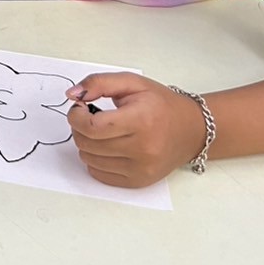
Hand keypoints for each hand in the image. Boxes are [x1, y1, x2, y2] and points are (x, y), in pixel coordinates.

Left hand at [66, 73, 207, 187]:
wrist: (192, 130)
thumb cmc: (161, 104)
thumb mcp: (132, 83)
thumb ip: (98, 83)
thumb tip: (71, 95)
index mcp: (141, 121)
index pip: (92, 127)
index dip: (76, 116)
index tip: (80, 107)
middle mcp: (142, 149)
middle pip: (87, 143)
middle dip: (79, 127)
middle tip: (89, 117)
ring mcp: (141, 169)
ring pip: (89, 159)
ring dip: (86, 143)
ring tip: (101, 131)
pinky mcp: (138, 181)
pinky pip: (99, 174)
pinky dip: (95, 159)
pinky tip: (107, 146)